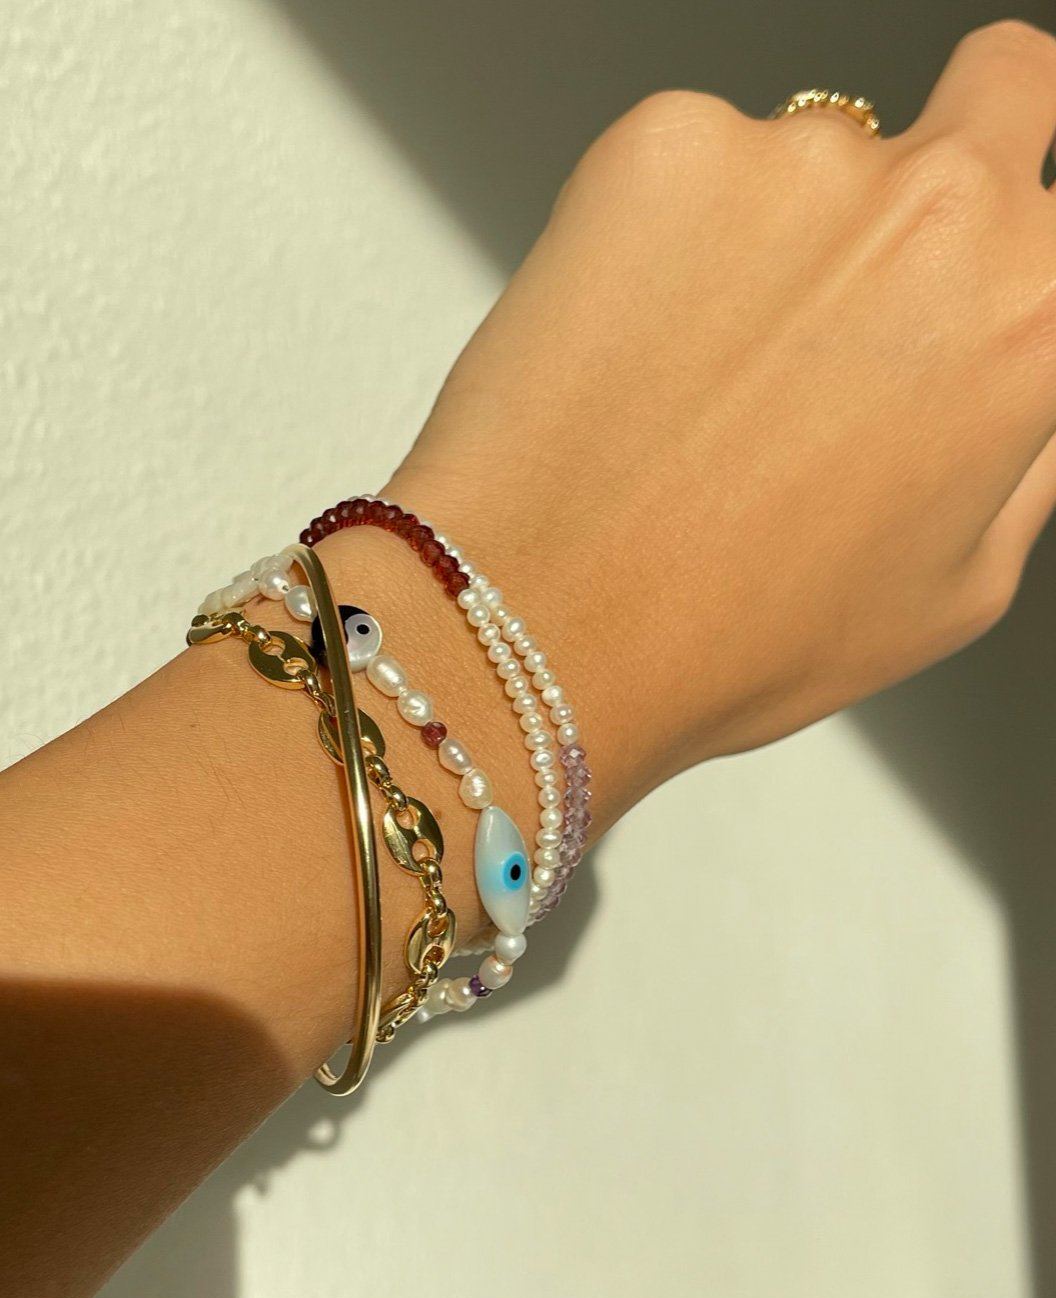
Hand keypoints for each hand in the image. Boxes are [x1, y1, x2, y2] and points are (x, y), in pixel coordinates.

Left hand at [387, 21, 1055, 815]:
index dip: (1025, 246)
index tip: (979, 277)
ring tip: (701, 370)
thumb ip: (1022, 453)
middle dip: (973, 141)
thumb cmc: (732, 634)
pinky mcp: (664, 142)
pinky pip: (691, 158)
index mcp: (1036, 317)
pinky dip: (667, 228)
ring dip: (778, 228)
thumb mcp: (954, 590)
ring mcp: (798, 159)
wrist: (545, 620)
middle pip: (1004, 87)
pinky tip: (635, 342)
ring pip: (816, 149)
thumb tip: (1023, 382)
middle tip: (881, 253)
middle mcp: (940, 210)